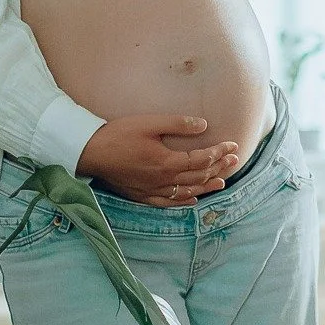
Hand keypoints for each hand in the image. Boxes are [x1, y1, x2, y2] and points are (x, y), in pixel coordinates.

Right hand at [76, 115, 238, 206]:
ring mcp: (153, 190)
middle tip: (235, 160)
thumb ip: (178, 124)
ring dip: (207, 186)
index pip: (202, 159)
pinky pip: (168, 202)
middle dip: (219, 167)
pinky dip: (184, 200)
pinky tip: (192, 198)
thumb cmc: (118, 134)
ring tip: (223, 181)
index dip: (220, 152)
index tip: (233, 145)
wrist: (90, 152)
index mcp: (168, 162)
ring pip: (187, 191)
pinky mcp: (142, 195)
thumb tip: (204, 125)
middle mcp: (164, 180)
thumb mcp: (149, 123)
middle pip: (198, 176)